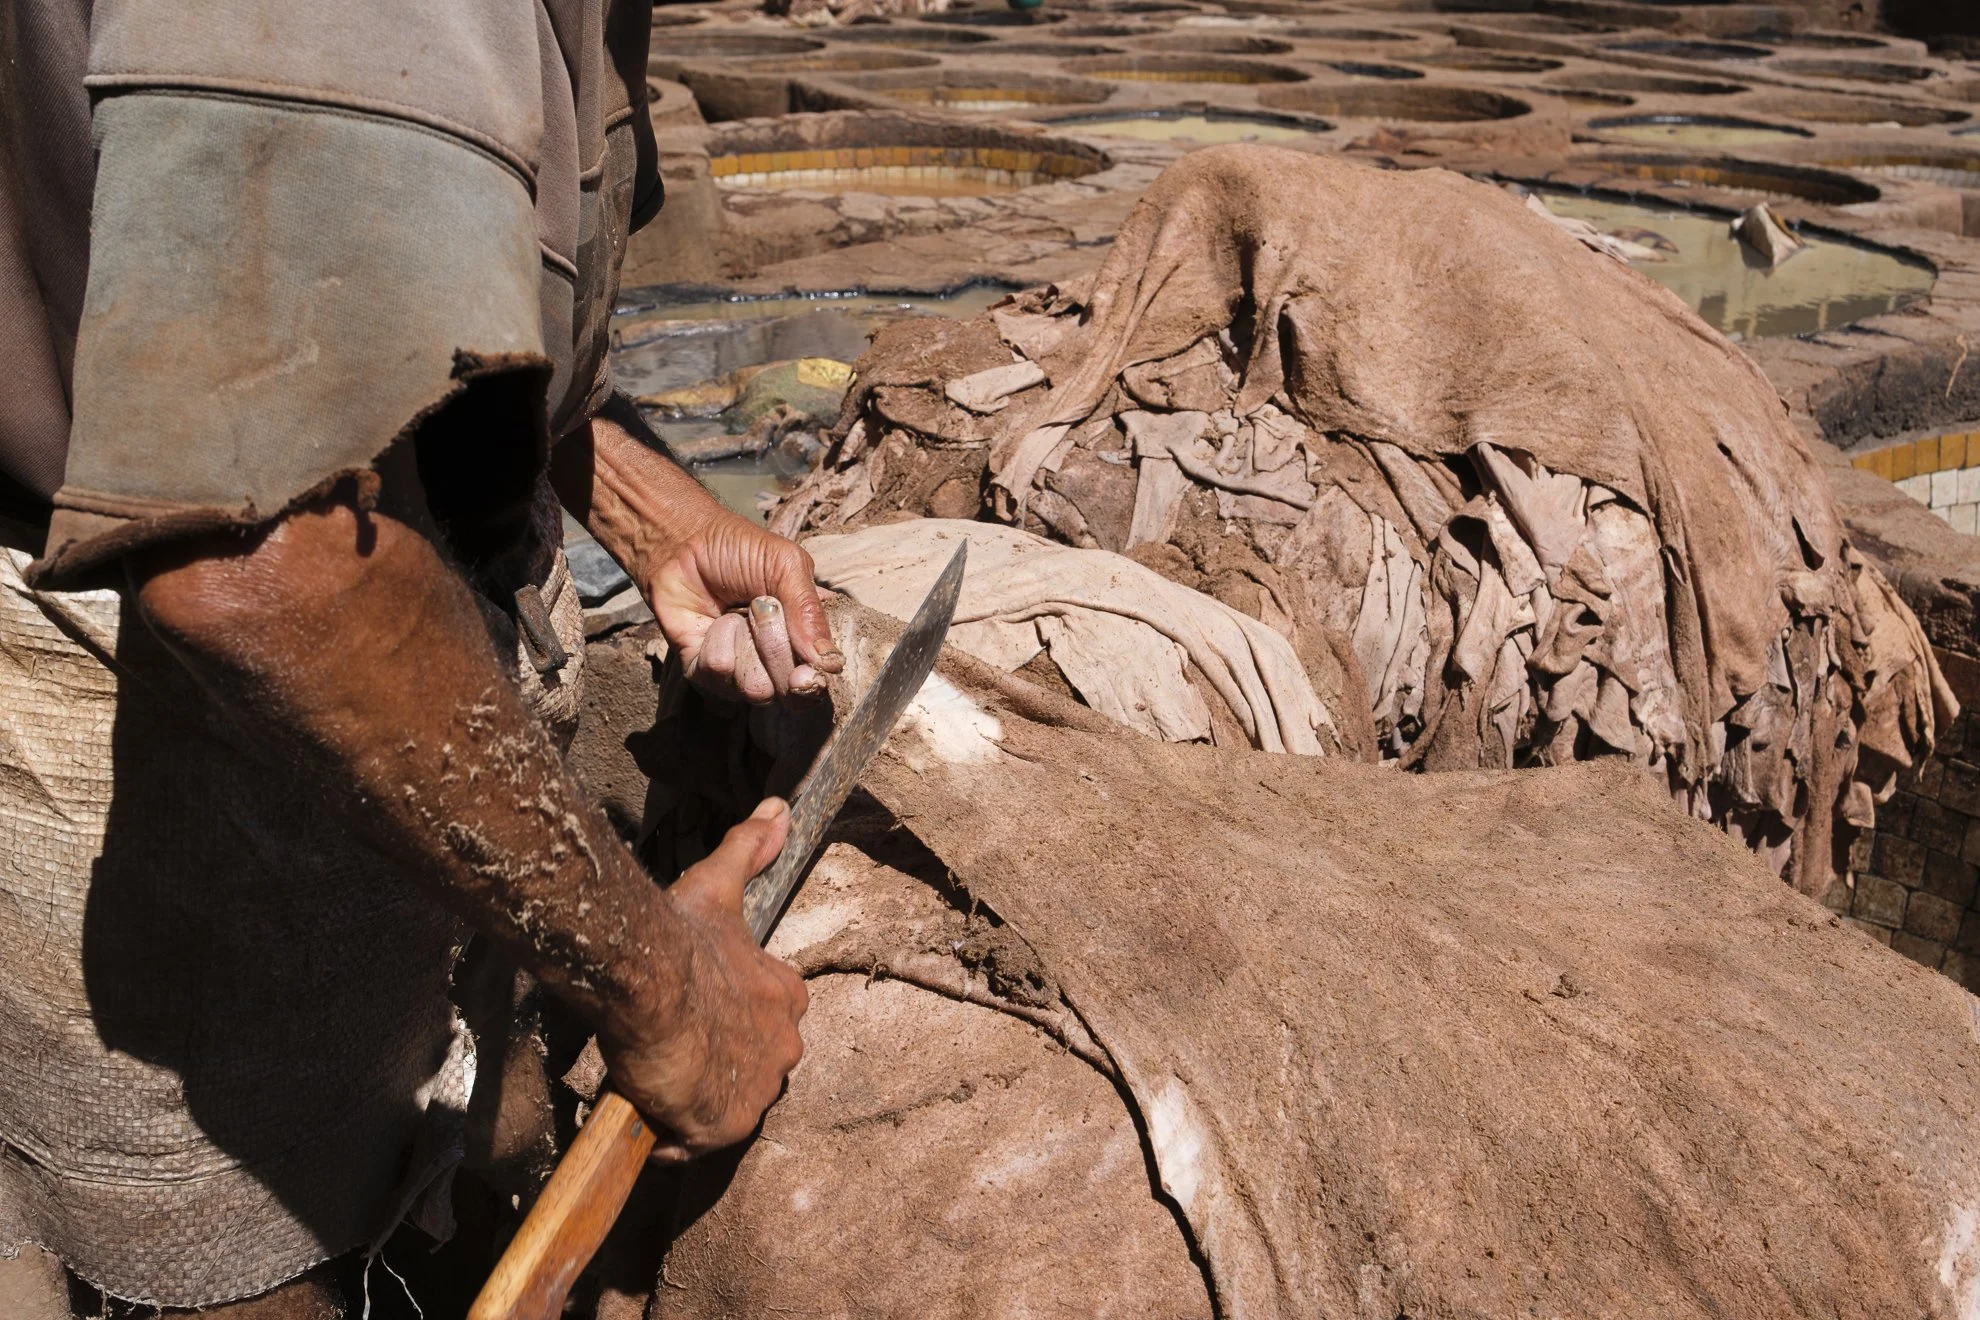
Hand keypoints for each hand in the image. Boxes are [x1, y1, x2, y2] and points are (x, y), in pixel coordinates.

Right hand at [598, 798, 808, 1159]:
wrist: (649, 979)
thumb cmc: (681, 935)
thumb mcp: (719, 885)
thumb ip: (750, 849)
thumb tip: (778, 810)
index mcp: (787, 996)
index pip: (766, 1019)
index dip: (726, 1020)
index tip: (693, 1014)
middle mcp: (785, 1047)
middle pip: (747, 1066)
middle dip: (713, 1063)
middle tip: (668, 1046)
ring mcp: (757, 1090)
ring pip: (723, 1104)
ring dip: (690, 1097)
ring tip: (652, 1074)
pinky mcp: (724, 1125)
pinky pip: (694, 1142)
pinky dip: (669, 1132)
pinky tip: (642, 1106)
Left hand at [644, 506, 842, 702]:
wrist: (681, 543)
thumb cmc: (738, 550)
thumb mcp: (786, 565)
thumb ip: (809, 612)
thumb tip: (829, 664)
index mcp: (807, 635)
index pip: (822, 677)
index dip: (816, 680)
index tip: (806, 673)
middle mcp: (778, 660)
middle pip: (792, 691)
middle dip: (777, 651)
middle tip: (760, 609)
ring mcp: (742, 669)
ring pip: (757, 690)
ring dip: (745, 646)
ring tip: (734, 615)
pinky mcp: (706, 673)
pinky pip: (719, 676)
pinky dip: (716, 643)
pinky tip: (711, 622)